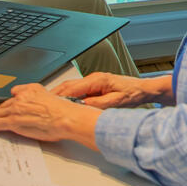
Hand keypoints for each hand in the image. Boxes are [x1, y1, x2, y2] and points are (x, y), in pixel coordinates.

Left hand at [0, 83, 99, 146]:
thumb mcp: (50, 96)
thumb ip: (38, 95)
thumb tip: (29, 98)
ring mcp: (17, 109)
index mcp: (31, 89)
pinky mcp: (15, 121)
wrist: (65, 117)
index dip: (6, 102)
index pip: (13, 95)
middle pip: (3, 104)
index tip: (2, 105)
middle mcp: (22, 97)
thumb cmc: (63, 111)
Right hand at [50, 72, 169, 107]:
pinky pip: (76, 90)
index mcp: (98, 80)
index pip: (73, 88)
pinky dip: (67, 96)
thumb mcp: (117, 102)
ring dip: (59, 95)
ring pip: (70, 87)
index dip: (60, 97)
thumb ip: (99, 104)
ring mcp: (93, 81)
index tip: (50, 104)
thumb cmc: (133, 93)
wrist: (143, 89)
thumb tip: (83, 107)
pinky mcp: (94, 85)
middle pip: (68, 86)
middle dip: (54, 95)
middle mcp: (93, 78)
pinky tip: (62, 104)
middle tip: (42, 104)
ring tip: (48, 105)